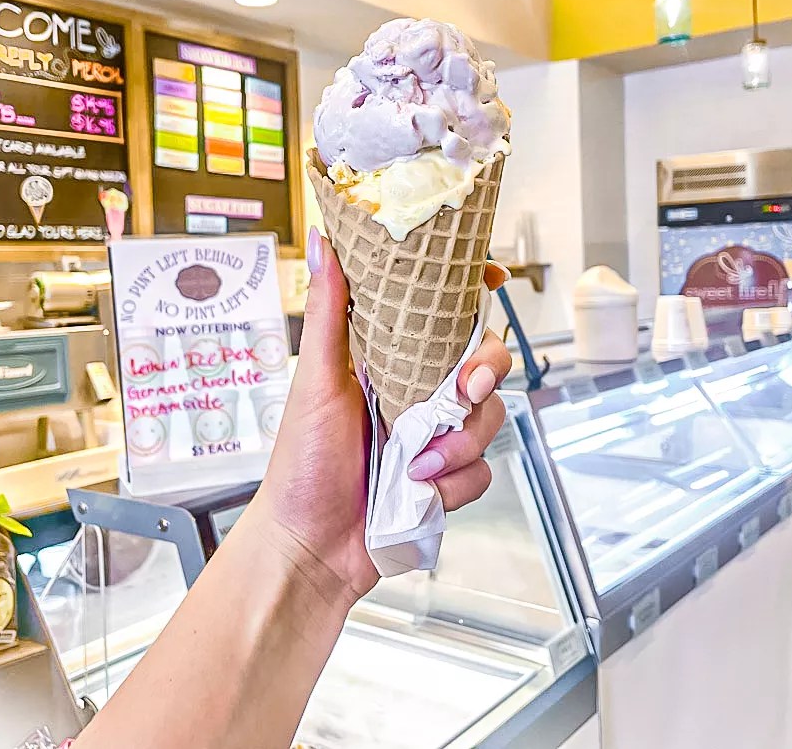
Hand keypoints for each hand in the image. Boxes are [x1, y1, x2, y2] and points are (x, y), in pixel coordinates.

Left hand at [248, 227, 512, 607]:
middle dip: (486, 372)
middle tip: (466, 389)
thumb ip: (329, 312)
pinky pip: (483, 469)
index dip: (471, 292)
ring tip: (418, 462)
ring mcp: (434, 436)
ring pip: (490, 417)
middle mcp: (415, 392)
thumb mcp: (314, 380)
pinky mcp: (447, 478)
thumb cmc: (301, 466)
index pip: (439, 313)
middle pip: (483, 360)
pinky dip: (457, 482)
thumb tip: (325, 242)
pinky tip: (421, 489)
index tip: (487, 276)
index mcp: (386, 360)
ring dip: (461, 442)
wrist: (311, 548)